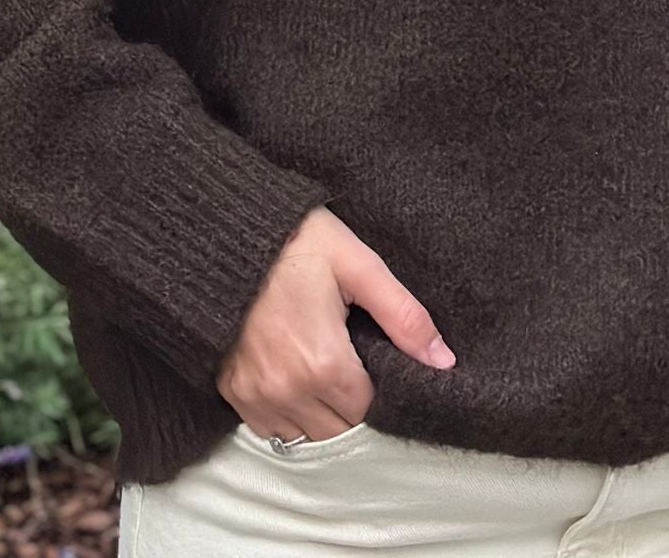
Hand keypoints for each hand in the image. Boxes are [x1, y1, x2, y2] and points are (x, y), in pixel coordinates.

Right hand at [216, 206, 455, 441]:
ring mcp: (255, 396)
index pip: (367, 409)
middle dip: (350, 402)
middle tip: (347, 357)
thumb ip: (403, 316)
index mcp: (324, 364)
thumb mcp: (358, 265)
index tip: (370, 355)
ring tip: (320, 365)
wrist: (224, 232)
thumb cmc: (296, 243)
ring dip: (319, 413)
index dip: (376, 385)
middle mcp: (288, 391)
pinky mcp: (232, 393)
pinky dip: (288, 413)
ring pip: (305, 436)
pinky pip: (270, 429)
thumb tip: (444, 361)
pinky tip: (293, 374)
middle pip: (338, 429)